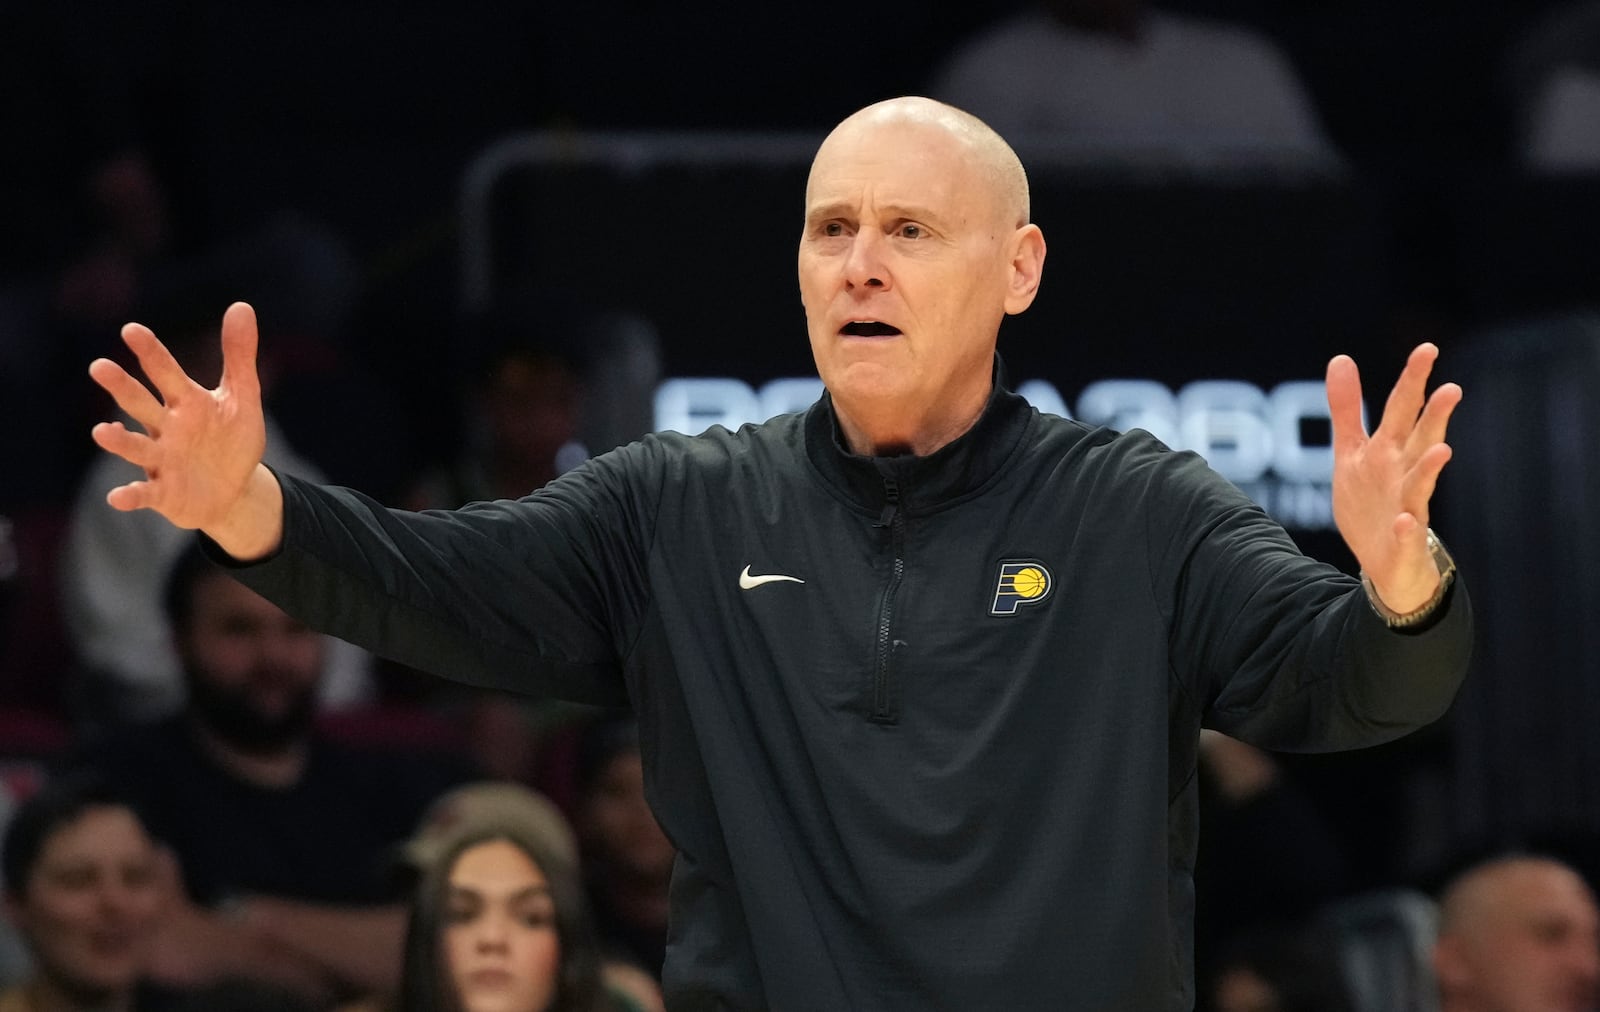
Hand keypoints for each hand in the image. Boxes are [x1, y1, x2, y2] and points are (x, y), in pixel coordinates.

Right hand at [88, 301, 283, 558]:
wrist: (235, 491)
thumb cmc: (232, 440)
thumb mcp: (242, 397)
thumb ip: (238, 355)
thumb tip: (242, 305)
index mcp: (185, 402)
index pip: (166, 373)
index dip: (151, 352)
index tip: (132, 330)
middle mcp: (167, 428)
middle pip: (141, 404)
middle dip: (123, 387)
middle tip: (99, 366)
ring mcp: (162, 460)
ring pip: (136, 447)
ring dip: (119, 441)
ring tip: (102, 431)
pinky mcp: (164, 493)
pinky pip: (144, 494)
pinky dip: (131, 495)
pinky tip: (118, 496)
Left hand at [1327, 343, 1462, 613]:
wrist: (1388, 561)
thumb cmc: (1374, 499)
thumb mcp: (1353, 451)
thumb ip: (1347, 407)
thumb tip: (1340, 358)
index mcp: (1389, 450)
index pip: (1402, 410)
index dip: (1412, 380)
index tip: (1428, 349)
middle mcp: (1403, 474)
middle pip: (1419, 440)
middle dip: (1434, 416)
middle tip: (1452, 389)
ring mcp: (1407, 507)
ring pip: (1421, 485)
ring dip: (1430, 468)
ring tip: (1443, 449)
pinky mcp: (1402, 541)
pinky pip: (1406, 535)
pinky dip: (1408, 529)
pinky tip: (1408, 521)